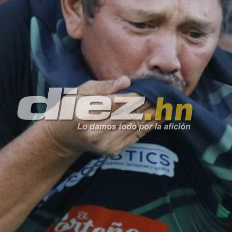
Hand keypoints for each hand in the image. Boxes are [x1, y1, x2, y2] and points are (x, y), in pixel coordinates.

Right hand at [40, 76, 156, 158]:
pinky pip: (136, 135)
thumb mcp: (80, 91)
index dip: (136, 95)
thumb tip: (125, 81)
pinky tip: (160, 115)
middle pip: (129, 115)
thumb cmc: (72, 108)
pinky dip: (149, 125)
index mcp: (85, 114)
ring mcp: (106, 144)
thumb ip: (103, 87)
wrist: (64, 138)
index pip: (117, 103)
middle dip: (149, 103)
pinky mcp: (114, 151)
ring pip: (136, 126)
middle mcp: (96, 132)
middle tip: (165, 92)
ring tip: (167, 102)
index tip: (151, 86)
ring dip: (153, 114)